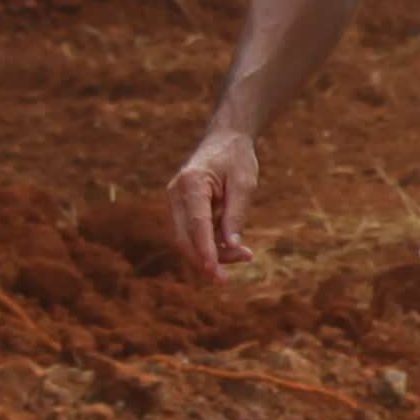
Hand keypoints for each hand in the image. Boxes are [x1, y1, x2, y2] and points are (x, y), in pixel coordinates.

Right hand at [166, 124, 261, 283]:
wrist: (225, 140)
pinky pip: (191, 234)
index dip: (205, 250)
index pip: (196, 224)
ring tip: (244, 256)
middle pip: (184, 237)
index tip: (214, 272)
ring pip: (185, 239)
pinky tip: (233, 249)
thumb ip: (236, 214)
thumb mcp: (244, 184)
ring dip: (210, 254)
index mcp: (191, 182)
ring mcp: (174, 202)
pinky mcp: (180, 209)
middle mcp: (176, 193)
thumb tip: (231, 246)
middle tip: (226, 279)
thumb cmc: (236, 159)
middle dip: (205, 260)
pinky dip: (209, 245)